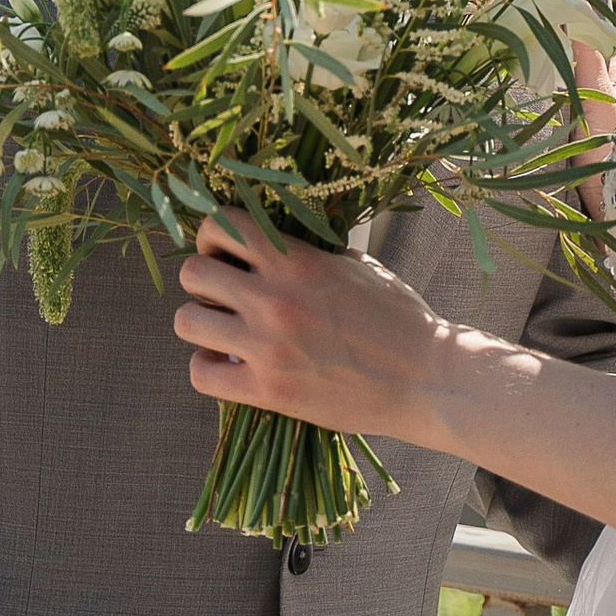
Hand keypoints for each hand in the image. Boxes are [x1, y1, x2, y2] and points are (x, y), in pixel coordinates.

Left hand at [173, 215, 460, 445]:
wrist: (428, 379)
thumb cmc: (401, 319)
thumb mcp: (359, 267)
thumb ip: (311, 254)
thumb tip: (275, 246)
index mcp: (297, 260)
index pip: (219, 225)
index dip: (213, 238)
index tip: (226, 255)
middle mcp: (274, 298)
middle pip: (192, 273)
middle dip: (204, 283)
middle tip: (225, 298)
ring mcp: (267, 346)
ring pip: (186, 322)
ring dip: (201, 325)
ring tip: (224, 334)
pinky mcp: (268, 390)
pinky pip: (201, 374)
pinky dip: (208, 369)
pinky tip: (229, 367)